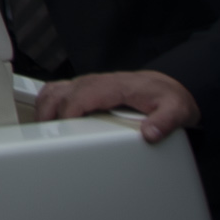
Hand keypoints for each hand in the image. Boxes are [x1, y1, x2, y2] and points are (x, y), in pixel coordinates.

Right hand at [37, 70, 200, 141]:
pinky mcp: (87, 88)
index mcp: (113, 87)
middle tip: (46, 137)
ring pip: (53, 90)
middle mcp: (96, 83)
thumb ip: (164, 122)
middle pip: (58, 92)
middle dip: (47, 114)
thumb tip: (150, 134)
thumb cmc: (168, 97)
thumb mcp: (176, 110)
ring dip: (44, 108)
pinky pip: (59, 91)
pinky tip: (51, 120)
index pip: (78, 97)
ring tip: (44, 131)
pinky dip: (48, 104)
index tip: (62, 132)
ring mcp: (89, 84)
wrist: (170, 86)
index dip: (66, 114)